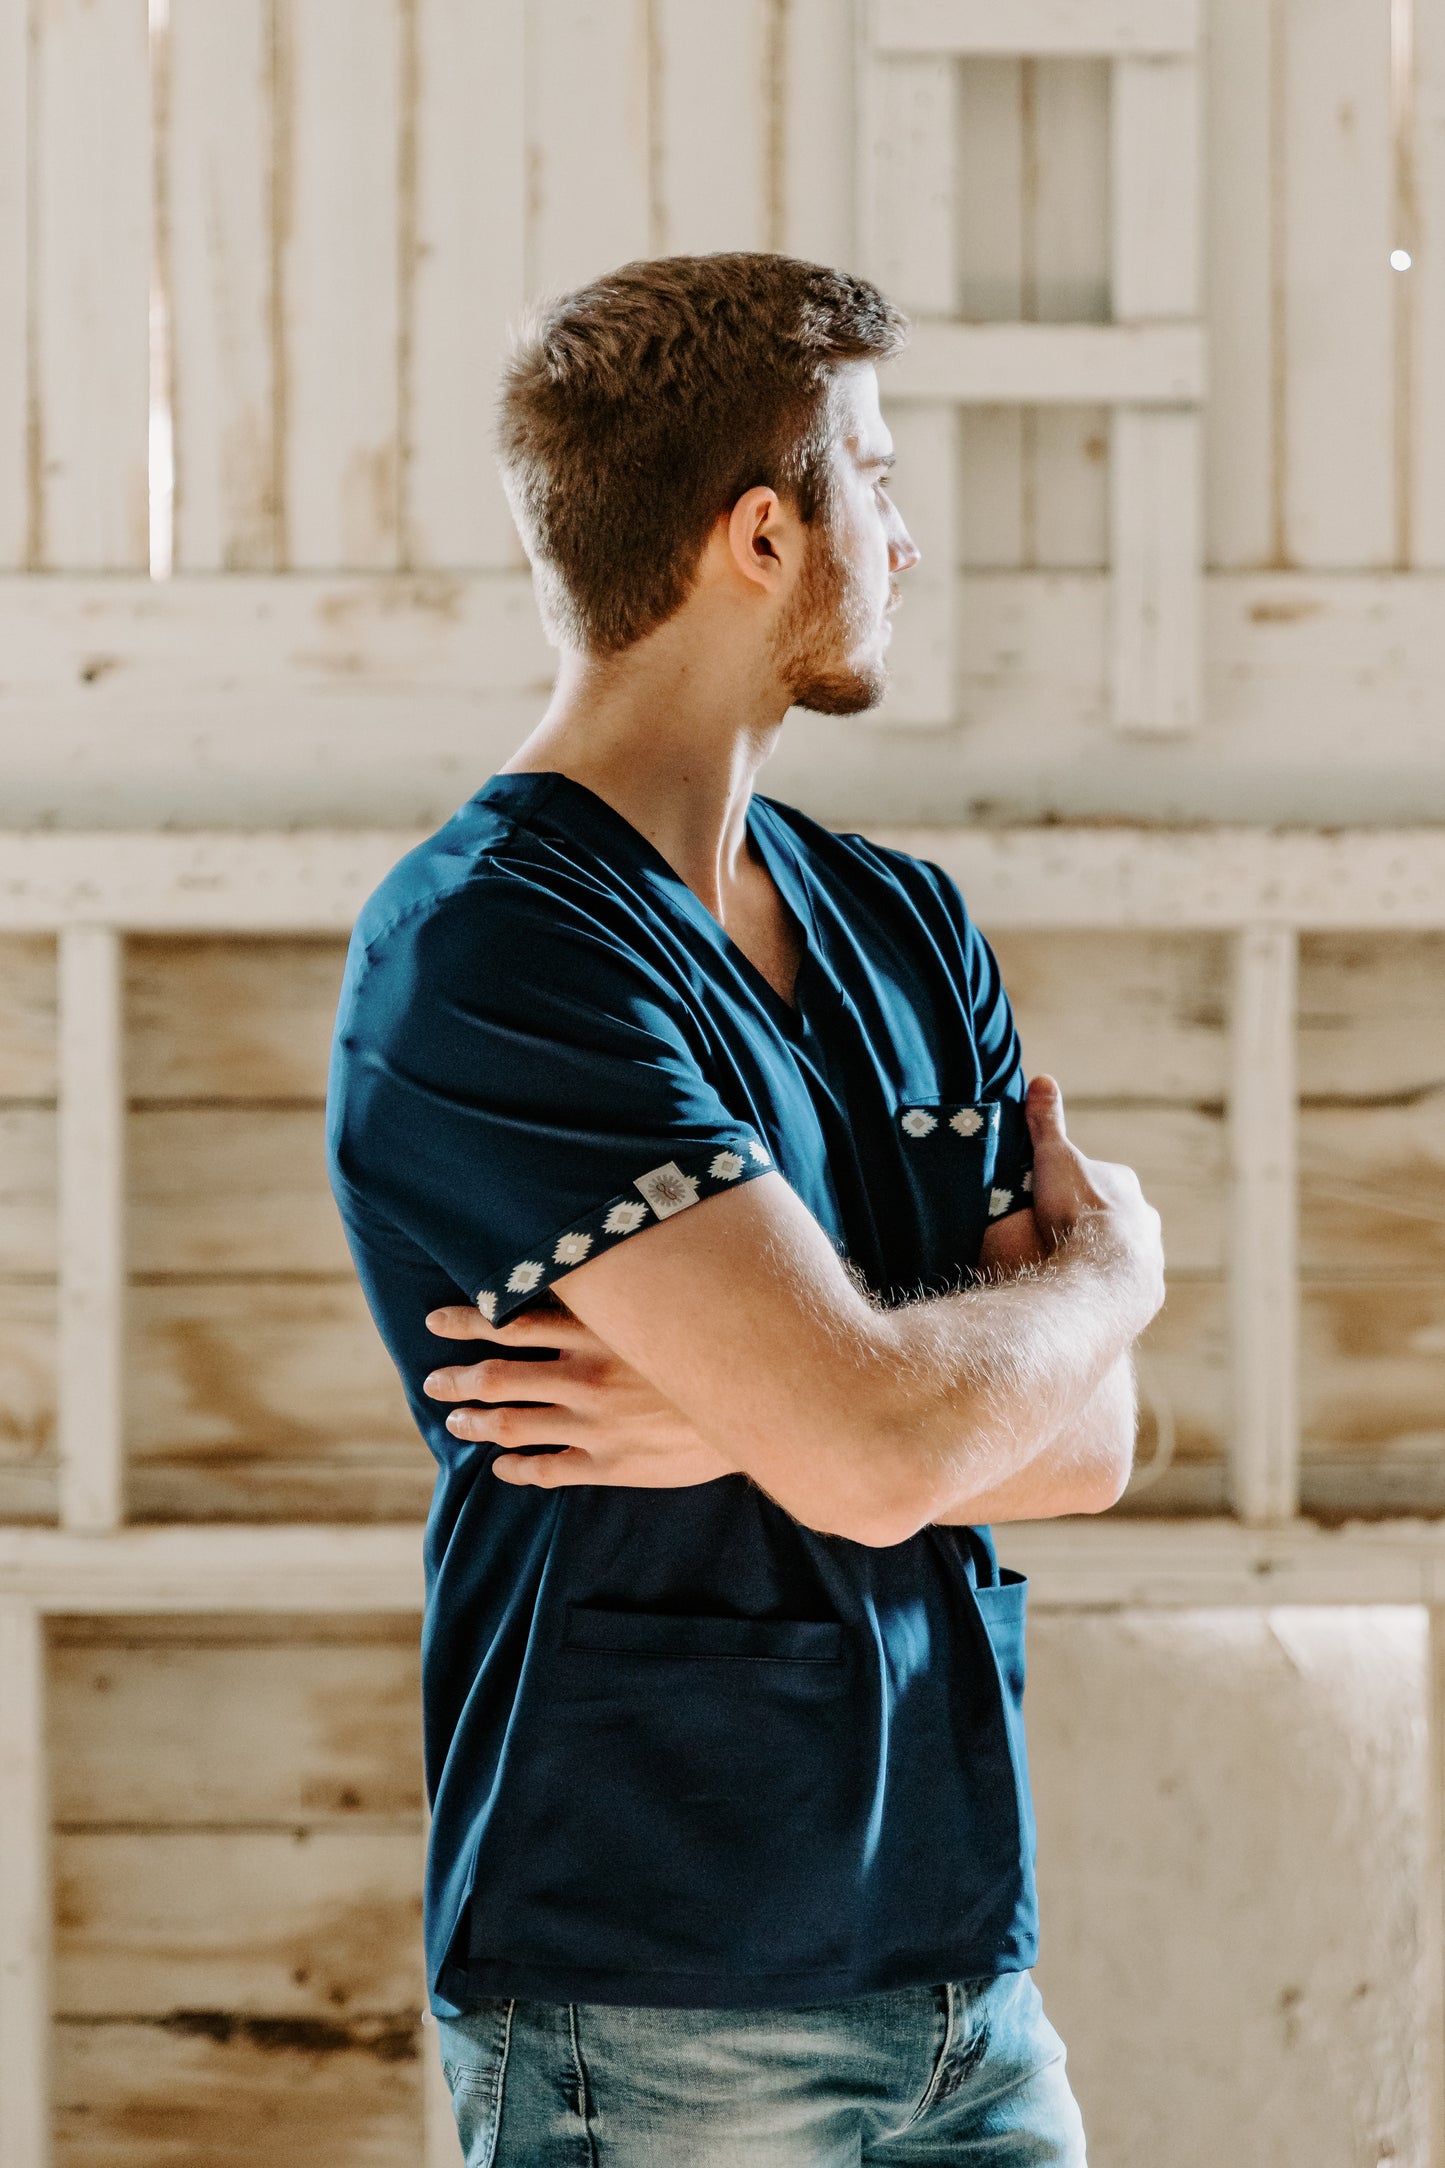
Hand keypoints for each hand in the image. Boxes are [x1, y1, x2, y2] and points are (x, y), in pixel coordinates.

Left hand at [421, 1292, 737, 1490]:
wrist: (763, 1406)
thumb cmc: (718, 1344)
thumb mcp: (668, 1302)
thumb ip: (628, 1289)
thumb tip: (597, 1256)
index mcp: (597, 1332)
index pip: (511, 1320)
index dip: (467, 1320)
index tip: (437, 1321)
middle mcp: (585, 1376)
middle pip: (497, 1378)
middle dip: (458, 1381)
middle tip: (434, 1383)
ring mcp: (594, 1424)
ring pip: (512, 1425)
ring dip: (477, 1424)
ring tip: (457, 1422)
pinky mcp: (611, 1465)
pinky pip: (547, 1469)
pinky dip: (516, 1468)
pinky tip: (504, 1468)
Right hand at [1024, 1074, 1164, 1325]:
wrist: (1102, 1273)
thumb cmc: (1077, 1210)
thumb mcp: (1054, 1158)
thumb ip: (1047, 1123)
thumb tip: (1043, 1079)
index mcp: (1124, 1185)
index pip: (1100, 1179)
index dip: (1075, 1187)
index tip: (1050, 1200)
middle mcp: (1147, 1220)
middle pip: (1117, 1217)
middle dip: (1093, 1225)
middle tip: (1057, 1238)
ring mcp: (1150, 1259)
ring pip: (1125, 1253)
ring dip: (1103, 1259)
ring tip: (1068, 1271)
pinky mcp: (1146, 1294)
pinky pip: (1124, 1288)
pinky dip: (1107, 1289)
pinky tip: (1084, 1296)